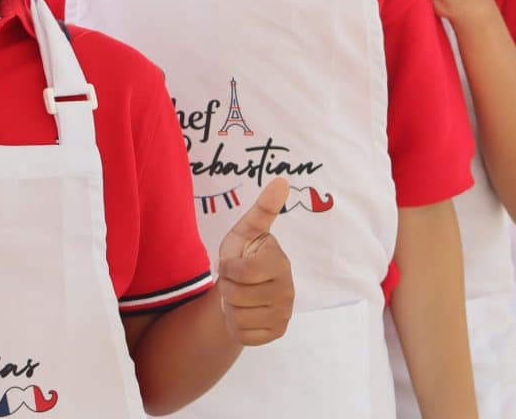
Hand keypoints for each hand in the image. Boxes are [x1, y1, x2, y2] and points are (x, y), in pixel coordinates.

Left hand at [216, 178, 293, 345]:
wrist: (238, 292)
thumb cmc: (241, 257)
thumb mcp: (245, 232)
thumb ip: (263, 208)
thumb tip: (281, 180)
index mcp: (280, 261)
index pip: (243, 271)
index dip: (228, 268)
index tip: (231, 264)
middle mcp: (288, 289)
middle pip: (237, 295)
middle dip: (227, 288)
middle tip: (235, 282)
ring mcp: (284, 313)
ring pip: (238, 317)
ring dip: (230, 307)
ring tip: (239, 297)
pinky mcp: (276, 333)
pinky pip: (243, 335)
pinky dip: (236, 326)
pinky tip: (244, 314)